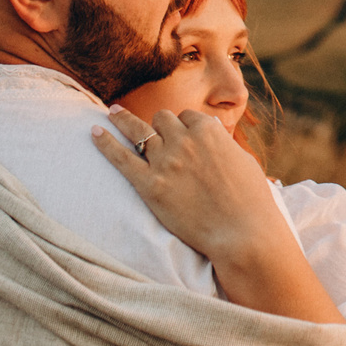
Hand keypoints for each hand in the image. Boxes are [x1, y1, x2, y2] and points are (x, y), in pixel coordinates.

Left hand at [92, 108, 344, 322]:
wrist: (243, 232)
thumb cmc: (251, 200)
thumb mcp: (243, 161)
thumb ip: (223, 145)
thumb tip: (215, 136)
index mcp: (209, 131)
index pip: (188, 116)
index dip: (184, 126)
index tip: (180, 133)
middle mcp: (185, 140)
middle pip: (162, 119)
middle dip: (159, 125)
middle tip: (153, 132)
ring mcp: (166, 162)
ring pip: (141, 131)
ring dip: (125, 120)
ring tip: (112, 113)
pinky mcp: (150, 186)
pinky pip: (121, 159)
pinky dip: (105, 143)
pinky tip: (94, 131)